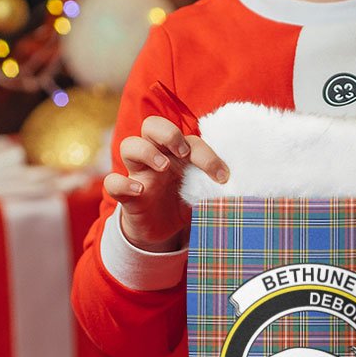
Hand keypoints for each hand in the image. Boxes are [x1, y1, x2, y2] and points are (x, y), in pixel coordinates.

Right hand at [103, 115, 228, 251]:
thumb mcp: (202, 192)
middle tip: (183, 152)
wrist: (163, 231)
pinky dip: (122, 183)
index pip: (189, 139)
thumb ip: (215, 185)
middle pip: (152, 125)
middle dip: (168, 133)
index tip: (222, 176)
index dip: (207, 154)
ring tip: (164, 166)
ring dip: (146, 151)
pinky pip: (112, 182)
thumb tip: (242, 187)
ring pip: (129, 145)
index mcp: (177, 153)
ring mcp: (138, 174)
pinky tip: (140, 191)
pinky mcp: (125, 195)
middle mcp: (156, 157)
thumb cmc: (184, 202)